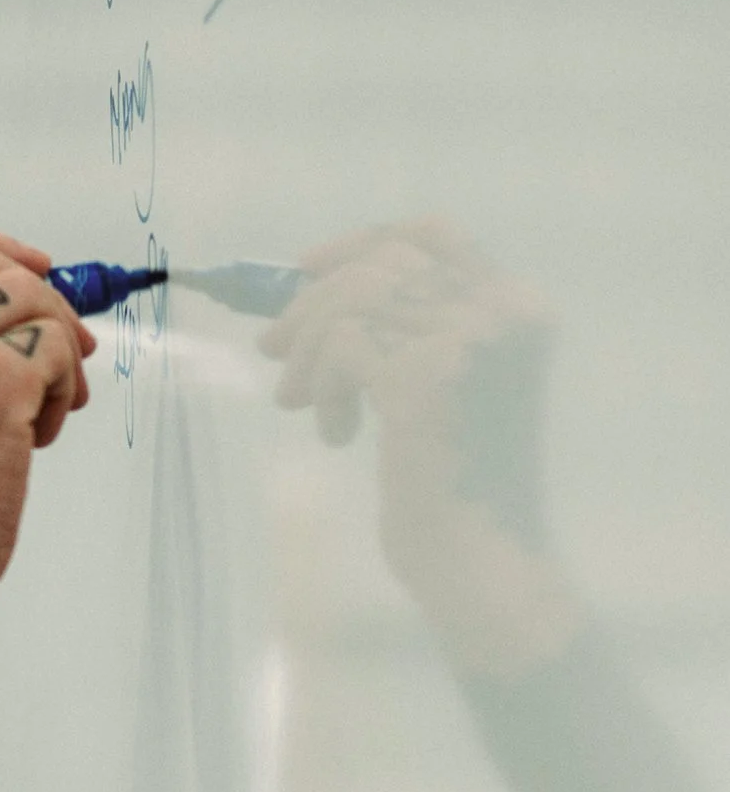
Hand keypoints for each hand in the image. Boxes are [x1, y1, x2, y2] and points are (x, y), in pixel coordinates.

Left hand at [262, 217, 577, 676]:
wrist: (478, 556)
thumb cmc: (450, 482)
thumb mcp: (438, 387)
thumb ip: (403, 331)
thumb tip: (309, 284)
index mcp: (519, 308)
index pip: (433, 236)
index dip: (362, 242)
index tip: (306, 267)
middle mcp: (504, 312)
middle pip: (380, 265)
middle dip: (310, 304)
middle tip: (272, 350)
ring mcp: (470, 339)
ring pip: (350, 301)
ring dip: (307, 350)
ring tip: (301, 401)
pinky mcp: (426, 375)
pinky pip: (339, 344)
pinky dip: (321, 385)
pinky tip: (338, 434)